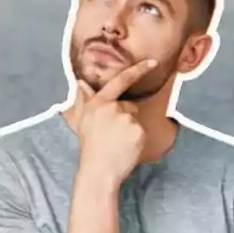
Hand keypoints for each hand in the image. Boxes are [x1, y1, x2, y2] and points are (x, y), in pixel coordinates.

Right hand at [74, 58, 156, 183]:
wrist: (99, 169)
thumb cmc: (90, 146)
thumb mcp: (82, 120)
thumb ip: (84, 100)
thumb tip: (81, 82)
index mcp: (98, 103)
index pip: (120, 81)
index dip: (138, 70)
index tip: (152, 62)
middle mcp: (113, 108)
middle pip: (128, 106)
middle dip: (124, 116)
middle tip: (111, 134)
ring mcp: (127, 119)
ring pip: (135, 119)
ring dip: (129, 128)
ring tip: (117, 142)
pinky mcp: (138, 131)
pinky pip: (141, 130)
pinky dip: (136, 138)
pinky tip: (125, 146)